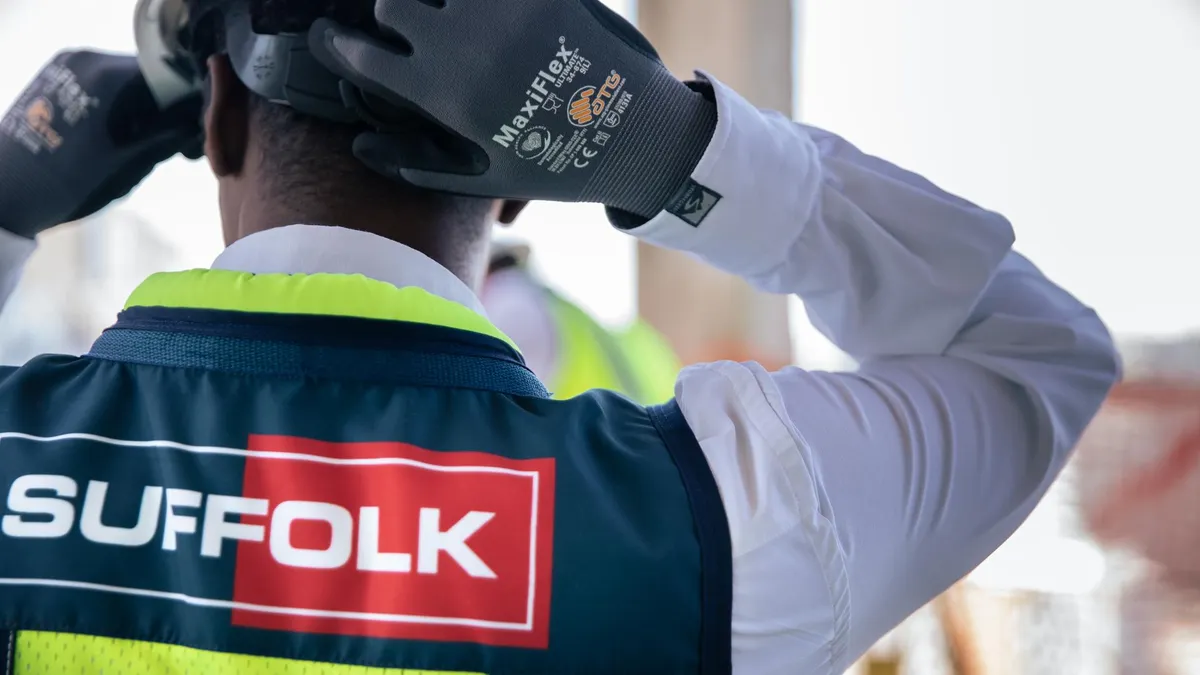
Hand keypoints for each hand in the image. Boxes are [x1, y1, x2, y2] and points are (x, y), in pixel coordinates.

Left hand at [0, 50, 202, 238]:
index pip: (169, 77)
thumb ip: (166, 137)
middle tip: (181, 145)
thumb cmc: (67, 183)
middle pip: (147, 76)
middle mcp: (87, 60)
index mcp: (107, 77)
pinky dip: (120, 105)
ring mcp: (68, 65)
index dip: (189, 104)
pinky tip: (126, 136)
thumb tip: (198, 125)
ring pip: (126, 80)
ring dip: (145, 108)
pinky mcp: (56, 77)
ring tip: (154, 145)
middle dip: (167, 108)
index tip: (199, 132)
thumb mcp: (128, 163)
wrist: (5, 193)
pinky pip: (102, 83)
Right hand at [309, 0, 717, 218]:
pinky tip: (490, 14)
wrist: (639, 137)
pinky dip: (493, 4)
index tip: (329, 38)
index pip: (359, 53)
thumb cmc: (557, 163)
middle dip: (393, 10)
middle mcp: (465, 46)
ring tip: (450, 19)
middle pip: (393, 1)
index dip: (334, 43)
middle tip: (403, 21)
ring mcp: (503, 12)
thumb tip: (360, 146)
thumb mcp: (483, 177)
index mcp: (443, 94)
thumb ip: (415, 165)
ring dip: (438, 2)